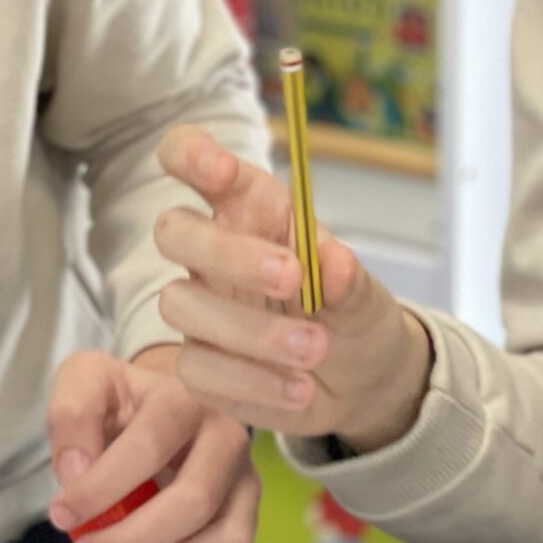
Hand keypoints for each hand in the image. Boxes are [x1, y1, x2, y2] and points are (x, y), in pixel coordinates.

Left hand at [46, 346, 258, 542]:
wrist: (162, 412)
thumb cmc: (122, 403)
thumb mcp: (86, 383)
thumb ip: (72, 415)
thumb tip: (77, 471)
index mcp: (187, 397)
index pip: (151, 446)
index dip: (102, 488)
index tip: (61, 515)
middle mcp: (230, 438)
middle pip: (195, 502)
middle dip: (132, 540)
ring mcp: (246, 483)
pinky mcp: (247, 521)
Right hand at [154, 126, 434, 452]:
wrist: (363, 382)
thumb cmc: (354, 316)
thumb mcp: (367, 296)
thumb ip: (350, 280)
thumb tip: (334, 261)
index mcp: (251, 210)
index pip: (192, 160)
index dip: (191, 154)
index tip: (219, 170)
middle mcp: (214, 255)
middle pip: (175, 231)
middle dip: (228, 253)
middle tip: (293, 276)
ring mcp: (200, 310)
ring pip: (181, 304)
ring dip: (252, 329)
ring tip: (316, 349)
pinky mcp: (200, 365)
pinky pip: (199, 369)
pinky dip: (253, 381)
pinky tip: (299, 388)